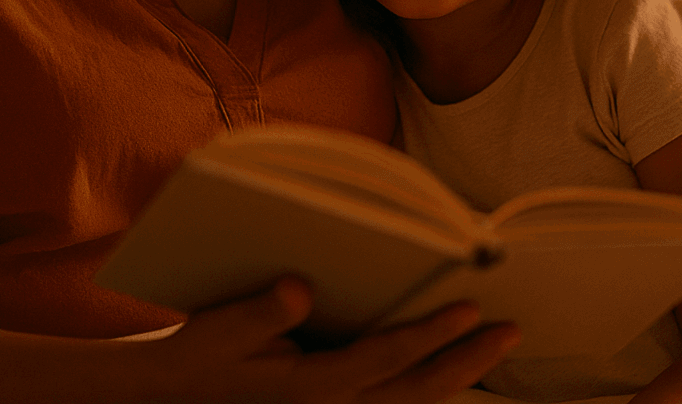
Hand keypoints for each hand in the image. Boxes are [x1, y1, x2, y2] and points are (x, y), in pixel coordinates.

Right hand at [145, 277, 521, 402]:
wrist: (171, 396)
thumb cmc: (197, 358)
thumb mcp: (218, 330)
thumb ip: (260, 311)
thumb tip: (300, 288)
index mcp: (310, 388)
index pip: (386, 360)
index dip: (430, 335)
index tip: (470, 309)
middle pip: (415, 391)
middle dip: (465, 361)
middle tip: (510, 331)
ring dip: (455, 375)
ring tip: (494, 346)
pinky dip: (428, 386)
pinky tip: (450, 365)